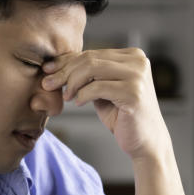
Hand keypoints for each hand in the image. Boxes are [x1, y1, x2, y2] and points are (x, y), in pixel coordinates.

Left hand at [41, 49, 169, 161]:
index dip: (67, 61)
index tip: (48, 70)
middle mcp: (138, 61)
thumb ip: (88, 75)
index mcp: (132, 56)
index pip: (92, 53)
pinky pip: (97, 88)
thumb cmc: (122, 115)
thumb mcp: (103, 90)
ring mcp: (137, 76)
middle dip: (64, 71)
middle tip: (48, 84)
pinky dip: (83, 95)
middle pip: (90, 59)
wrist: (146, 142)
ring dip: (72, 83)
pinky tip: (78, 102)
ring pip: (91, 69)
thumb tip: (55, 64)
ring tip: (66, 96)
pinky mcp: (134, 93)